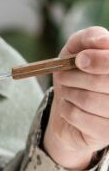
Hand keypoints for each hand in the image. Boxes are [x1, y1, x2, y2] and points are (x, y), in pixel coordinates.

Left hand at [43, 26, 108, 169]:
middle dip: (76, 77)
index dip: (100, 61)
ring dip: (70, 93)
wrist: (67, 105)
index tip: (80, 59)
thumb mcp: (78, 48)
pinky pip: (80, 118)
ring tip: (69, 92)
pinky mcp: (108, 133)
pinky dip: (67, 110)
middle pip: (103, 82)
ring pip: (90, 100)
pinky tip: (70, 107)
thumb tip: (103, 40)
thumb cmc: (77, 72)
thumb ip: (90, 37)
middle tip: (65, 77)